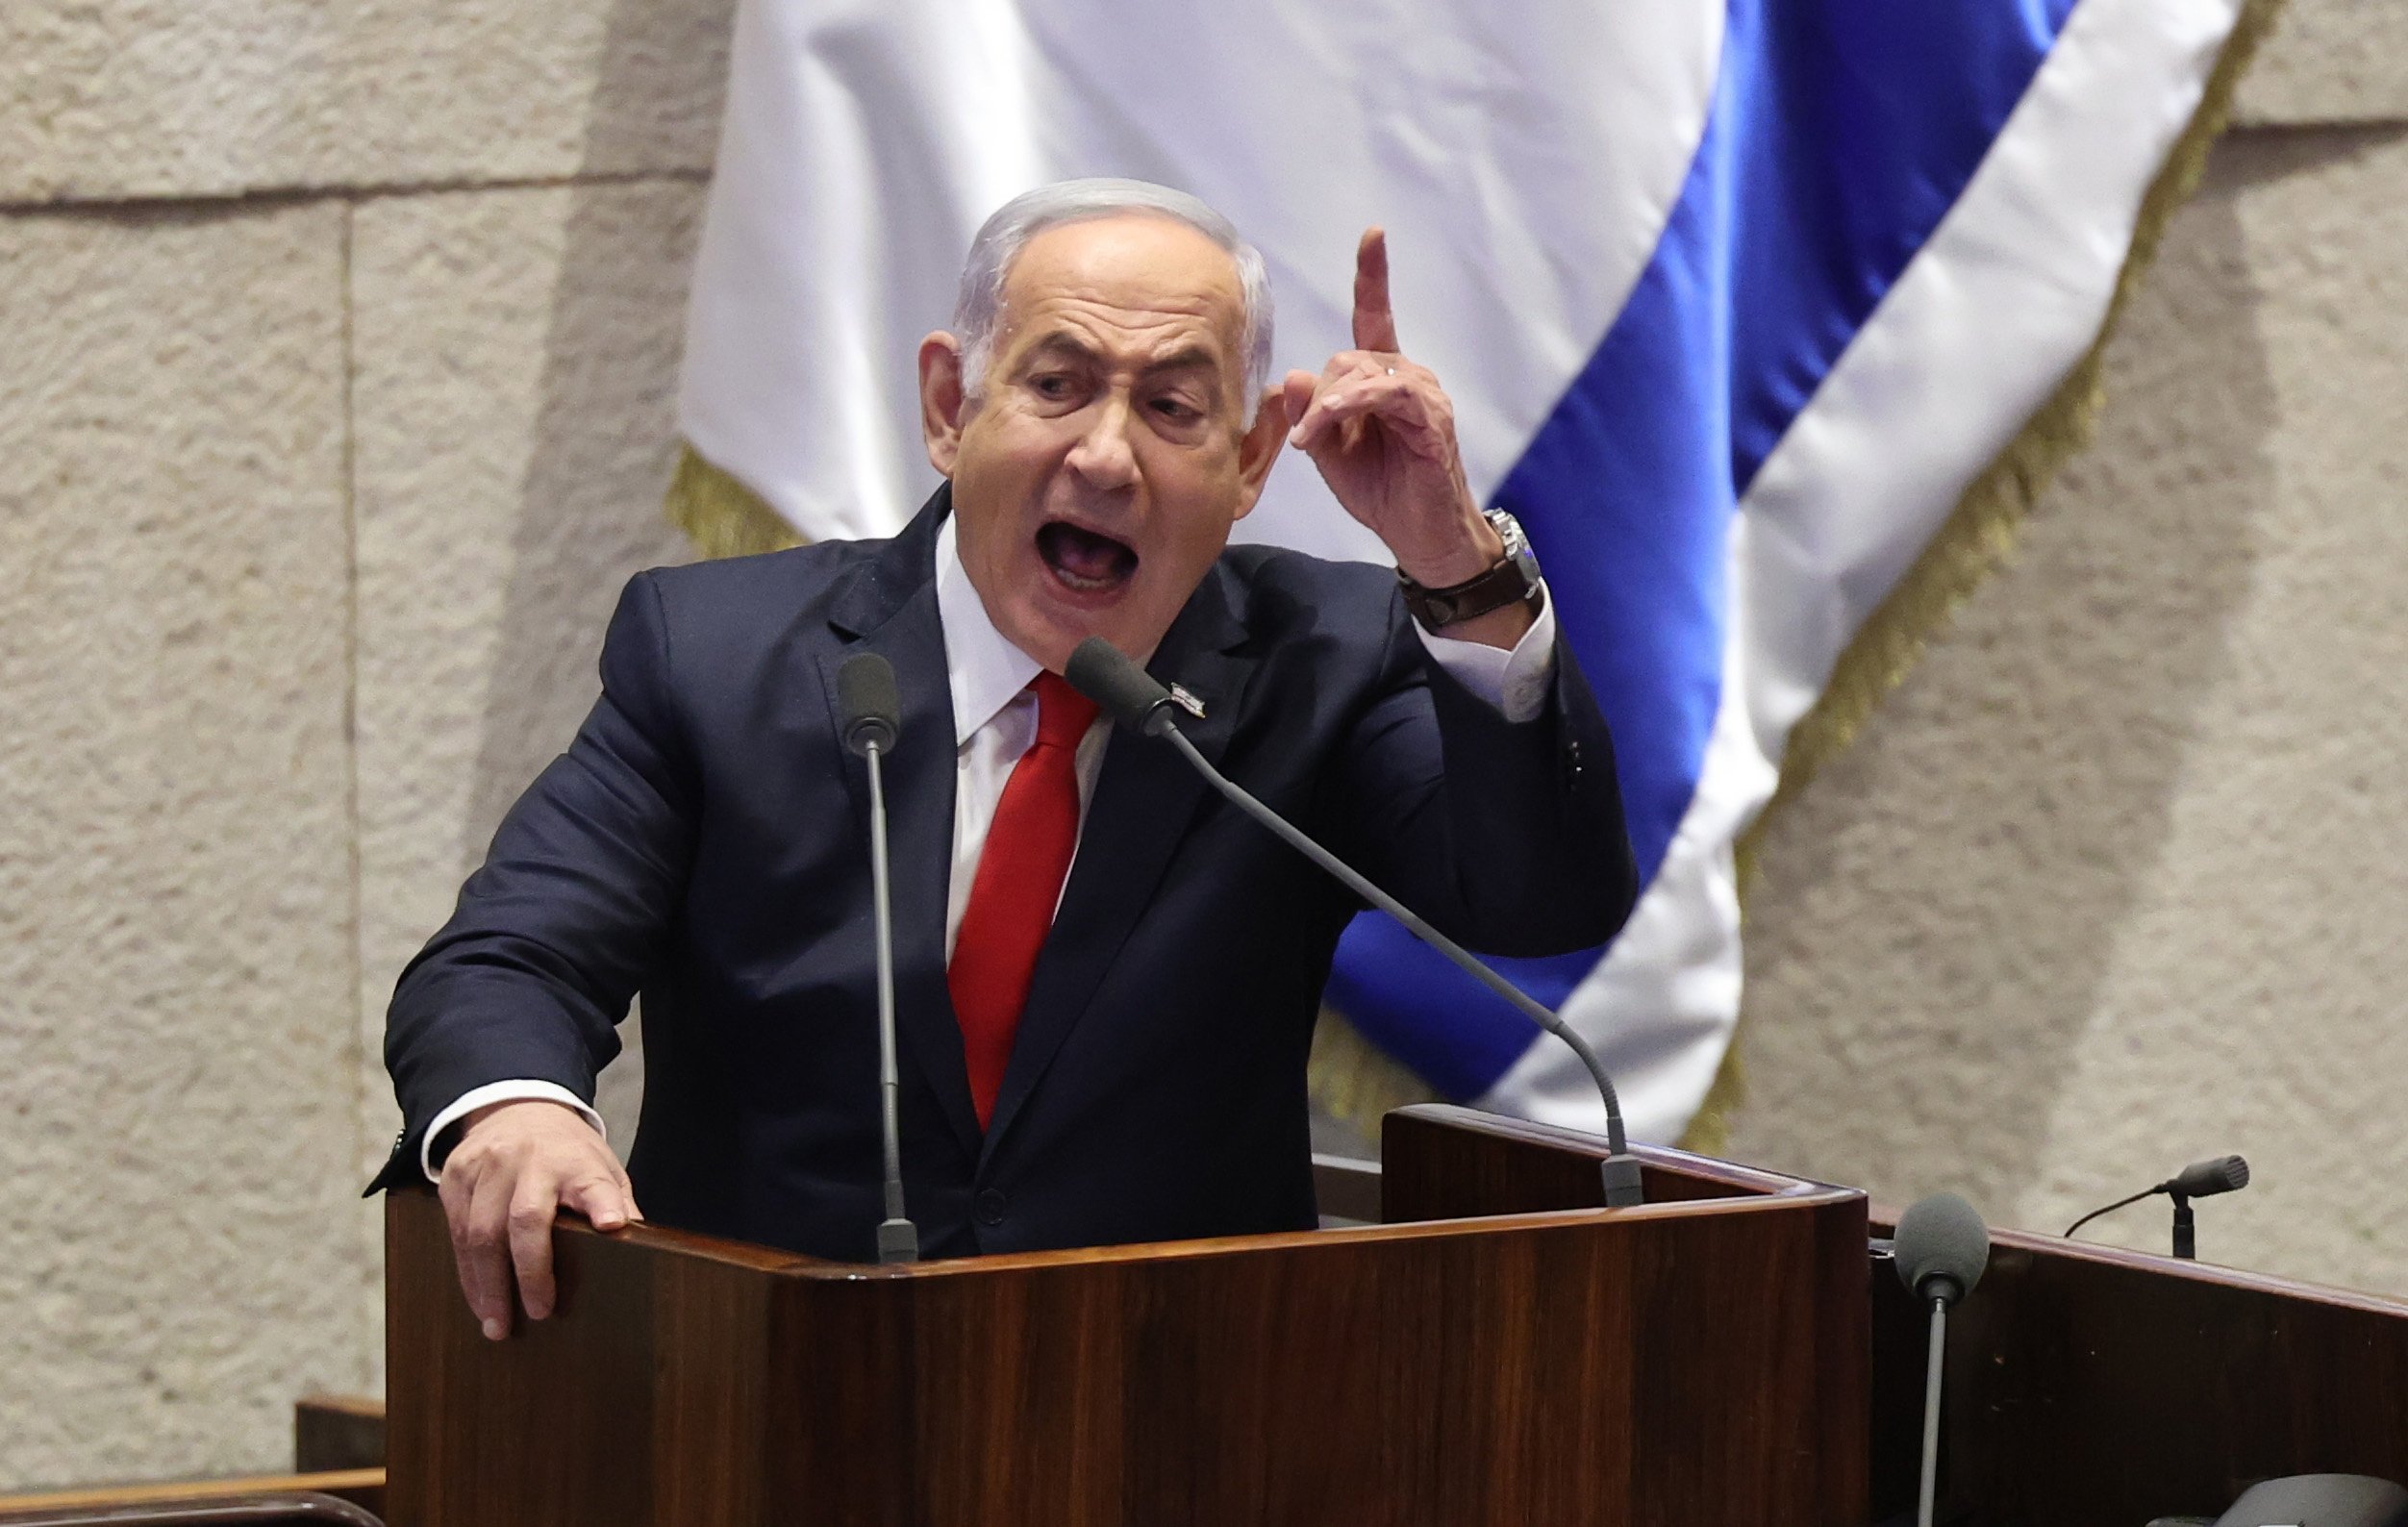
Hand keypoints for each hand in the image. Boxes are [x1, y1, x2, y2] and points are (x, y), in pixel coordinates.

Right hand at [436, 1098, 639, 1340]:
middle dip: (530, 1272)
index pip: (593, 1182)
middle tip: (539, 1313)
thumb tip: (637, 1246)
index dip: (602, 1203)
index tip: (613, 1224)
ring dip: (488, 1284)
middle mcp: (529, 1159)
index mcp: (576, 1159)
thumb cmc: (568, 1152)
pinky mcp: (455, 1175)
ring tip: (497, 1324)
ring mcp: (487, 1165)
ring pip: (481, 1232)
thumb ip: (615, 1203)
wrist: (519, 1108)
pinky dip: (467, 1271)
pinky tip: (478, 1297)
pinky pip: (456, 1231)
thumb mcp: (601, 1166)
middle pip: (525, 1219)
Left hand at [1281, 228, 1504, 591]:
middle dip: (1319, 396)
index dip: (1373, 277)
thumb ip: (1313, 416)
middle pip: (1347, 355)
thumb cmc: (1382, 494)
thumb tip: (1295, 375)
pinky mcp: (1431, 417)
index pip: (1376, 318)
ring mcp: (1425, 394)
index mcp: (1384, 381)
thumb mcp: (1331, 455)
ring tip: (1311, 442)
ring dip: (1328, 406)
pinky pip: (1384, 393)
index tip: (1374, 235)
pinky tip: (1327, 430)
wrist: (1421, 538)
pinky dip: (1347, 408)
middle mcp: (1408, 377)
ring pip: (1361, 370)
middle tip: (1306, 440)